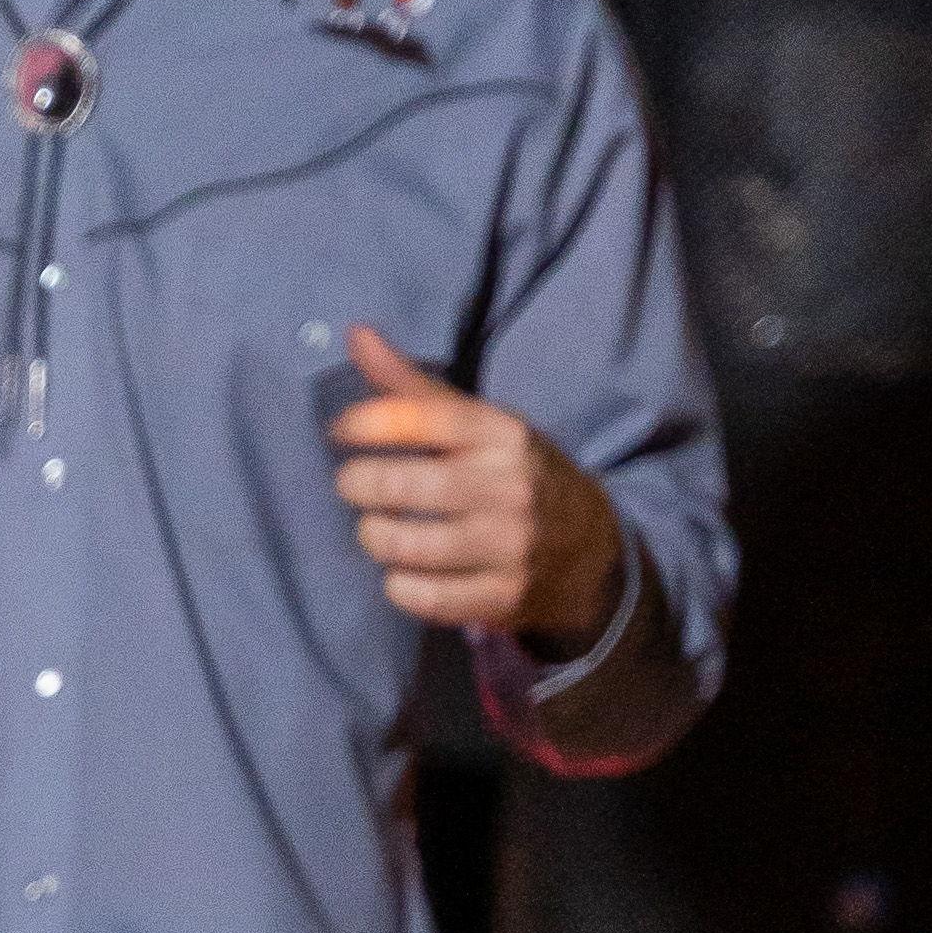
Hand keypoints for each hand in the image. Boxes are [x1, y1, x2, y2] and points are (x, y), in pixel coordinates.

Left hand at [328, 329, 620, 654]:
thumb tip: (356, 333)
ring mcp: (511, 545)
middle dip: (361, 484)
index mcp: (504, 434)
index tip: (340, 430)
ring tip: (373, 529)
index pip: (427, 417)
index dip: (371, 421)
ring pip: (411, 546)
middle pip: (408, 486)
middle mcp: (511, 486)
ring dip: (376, 537)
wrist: (591, 548)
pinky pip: (428, 598)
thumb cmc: (513, 475)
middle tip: (350, 485)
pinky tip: (398, 573)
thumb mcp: (479, 425)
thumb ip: (414, 387)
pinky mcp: (505, 596)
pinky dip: (400, 587)